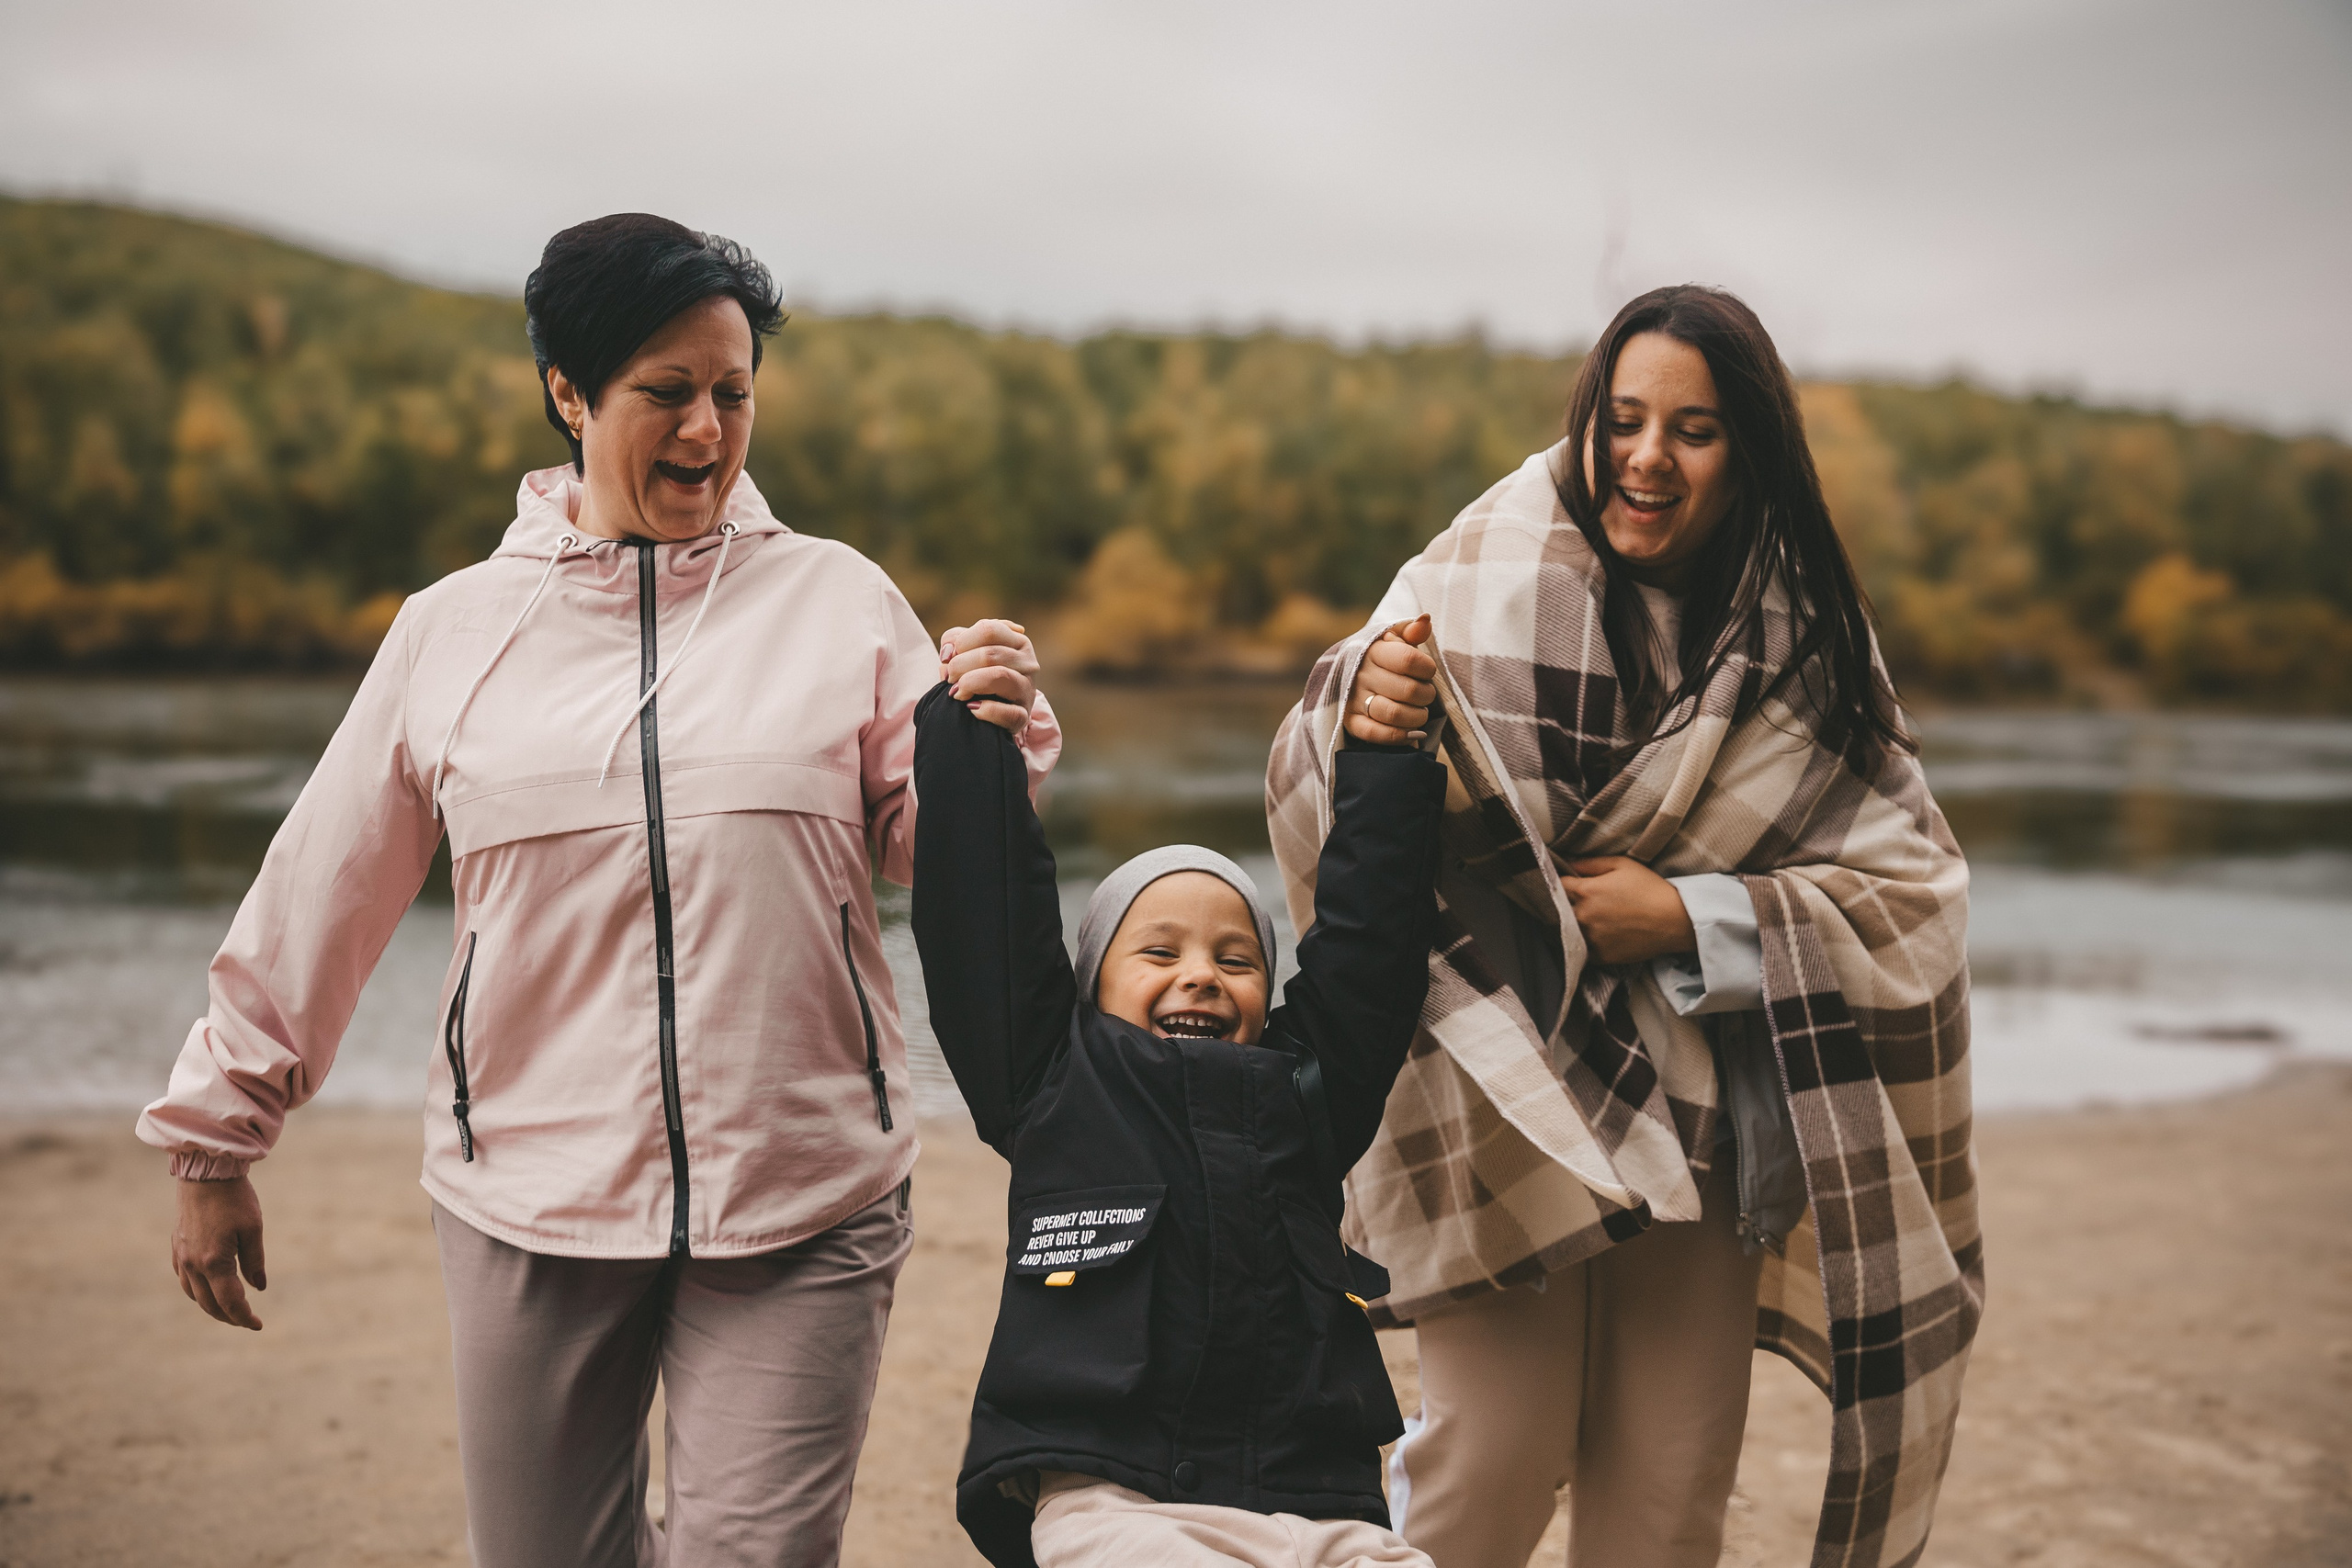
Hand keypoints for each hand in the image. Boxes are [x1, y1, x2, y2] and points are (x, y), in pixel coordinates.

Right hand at [173, 1175, 266, 1329]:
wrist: (205, 1173)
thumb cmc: (234, 1199)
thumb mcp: (253, 1228)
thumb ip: (255, 1261)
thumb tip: (258, 1288)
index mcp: (214, 1262)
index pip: (230, 1302)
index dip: (244, 1317)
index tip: (258, 1325)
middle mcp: (193, 1264)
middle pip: (210, 1304)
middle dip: (229, 1316)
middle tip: (246, 1320)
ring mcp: (181, 1257)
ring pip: (193, 1294)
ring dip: (211, 1306)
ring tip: (229, 1309)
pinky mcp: (176, 1247)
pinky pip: (184, 1279)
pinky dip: (197, 1290)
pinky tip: (208, 1288)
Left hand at [940, 619, 1040, 738]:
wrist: (989, 713)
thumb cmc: (975, 675)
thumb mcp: (966, 651)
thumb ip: (954, 641)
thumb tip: (949, 652)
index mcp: (1017, 640)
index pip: (988, 630)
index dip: (961, 643)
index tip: (948, 658)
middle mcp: (1028, 662)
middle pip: (990, 654)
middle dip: (959, 666)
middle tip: (949, 678)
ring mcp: (1027, 689)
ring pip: (999, 676)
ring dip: (969, 684)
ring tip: (957, 693)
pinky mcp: (1023, 716)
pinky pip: (1007, 712)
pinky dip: (984, 710)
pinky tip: (972, 708)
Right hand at [1342, 614, 1435, 745]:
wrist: (1348, 675)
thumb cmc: (1382, 657)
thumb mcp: (1394, 638)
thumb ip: (1411, 631)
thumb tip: (1425, 620)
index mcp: (1372, 650)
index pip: (1409, 659)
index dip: (1427, 668)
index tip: (1428, 671)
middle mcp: (1360, 675)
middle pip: (1408, 690)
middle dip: (1426, 695)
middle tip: (1426, 694)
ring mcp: (1353, 700)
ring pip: (1394, 715)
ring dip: (1417, 717)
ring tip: (1420, 712)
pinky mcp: (1350, 723)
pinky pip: (1376, 734)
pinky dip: (1399, 737)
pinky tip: (1413, 733)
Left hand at [1559, 856, 1695, 965]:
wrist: (1675, 920)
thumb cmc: (1650, 888)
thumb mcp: (1621, 865)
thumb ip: (1590, 863)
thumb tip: (1568, 865)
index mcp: (1586, 891)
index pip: (1558, 885)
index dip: (1562, 882)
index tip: (1568, 884)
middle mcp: (1584, 916)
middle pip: (1559, 910)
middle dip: (1564, 904)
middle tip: (1576, 902)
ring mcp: (1591, 938)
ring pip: (1568, 931)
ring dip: (1571, 925)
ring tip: (1587, 919)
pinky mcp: (1601, 956)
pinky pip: (1582, 950)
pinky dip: (1585, 943)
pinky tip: (1597, 935)